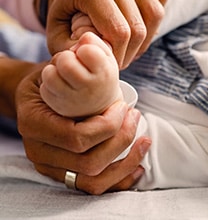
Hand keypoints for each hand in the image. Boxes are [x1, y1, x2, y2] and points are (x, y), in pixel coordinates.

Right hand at [16, 68, 150, 193]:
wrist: (33, 94)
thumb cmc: (48, 77)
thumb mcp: (56, 66)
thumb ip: (76, 65)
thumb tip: (103, 50)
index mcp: (34, 124)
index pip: (78, 137)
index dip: (108, 125)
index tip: (124, 106)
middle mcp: (39, 151)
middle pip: (89, 163)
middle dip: (121, 141)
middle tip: (136, 117)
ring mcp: (50, 165)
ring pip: (92, 180)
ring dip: (125, 161)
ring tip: (144, 141)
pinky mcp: (62, 172)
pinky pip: (91, 186)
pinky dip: (118, 178)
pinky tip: (138, 166)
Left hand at [40, 32, 121, 118]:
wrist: (100, 105)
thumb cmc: (101, 74)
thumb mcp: (105, 57)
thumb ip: (95, 42)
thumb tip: (82, 37)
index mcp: (104, 73)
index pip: (86, 51)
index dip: (83, 48)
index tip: (85, 54)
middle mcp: (89, 88)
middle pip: (65, 62)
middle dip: (65, 56)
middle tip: (70, 60)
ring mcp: (72, 99)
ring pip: (50, 74)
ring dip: (53, 68)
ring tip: (62, 70)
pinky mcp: (58, 105)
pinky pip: (44, 87)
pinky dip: (49, 81)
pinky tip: (60, 83)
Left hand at [45, 0, 174, 68]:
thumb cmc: (70, 16)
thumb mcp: (58, 35)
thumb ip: (70, 49)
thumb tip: (89, 54)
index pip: (119, 32)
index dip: (120, 56)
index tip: (112, 64)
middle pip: (139, 26)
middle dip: (133, 52)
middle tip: (122, 59)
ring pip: (156, 13)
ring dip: (147, 37)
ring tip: (132, 46)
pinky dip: (159, 11)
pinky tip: (144, 23)